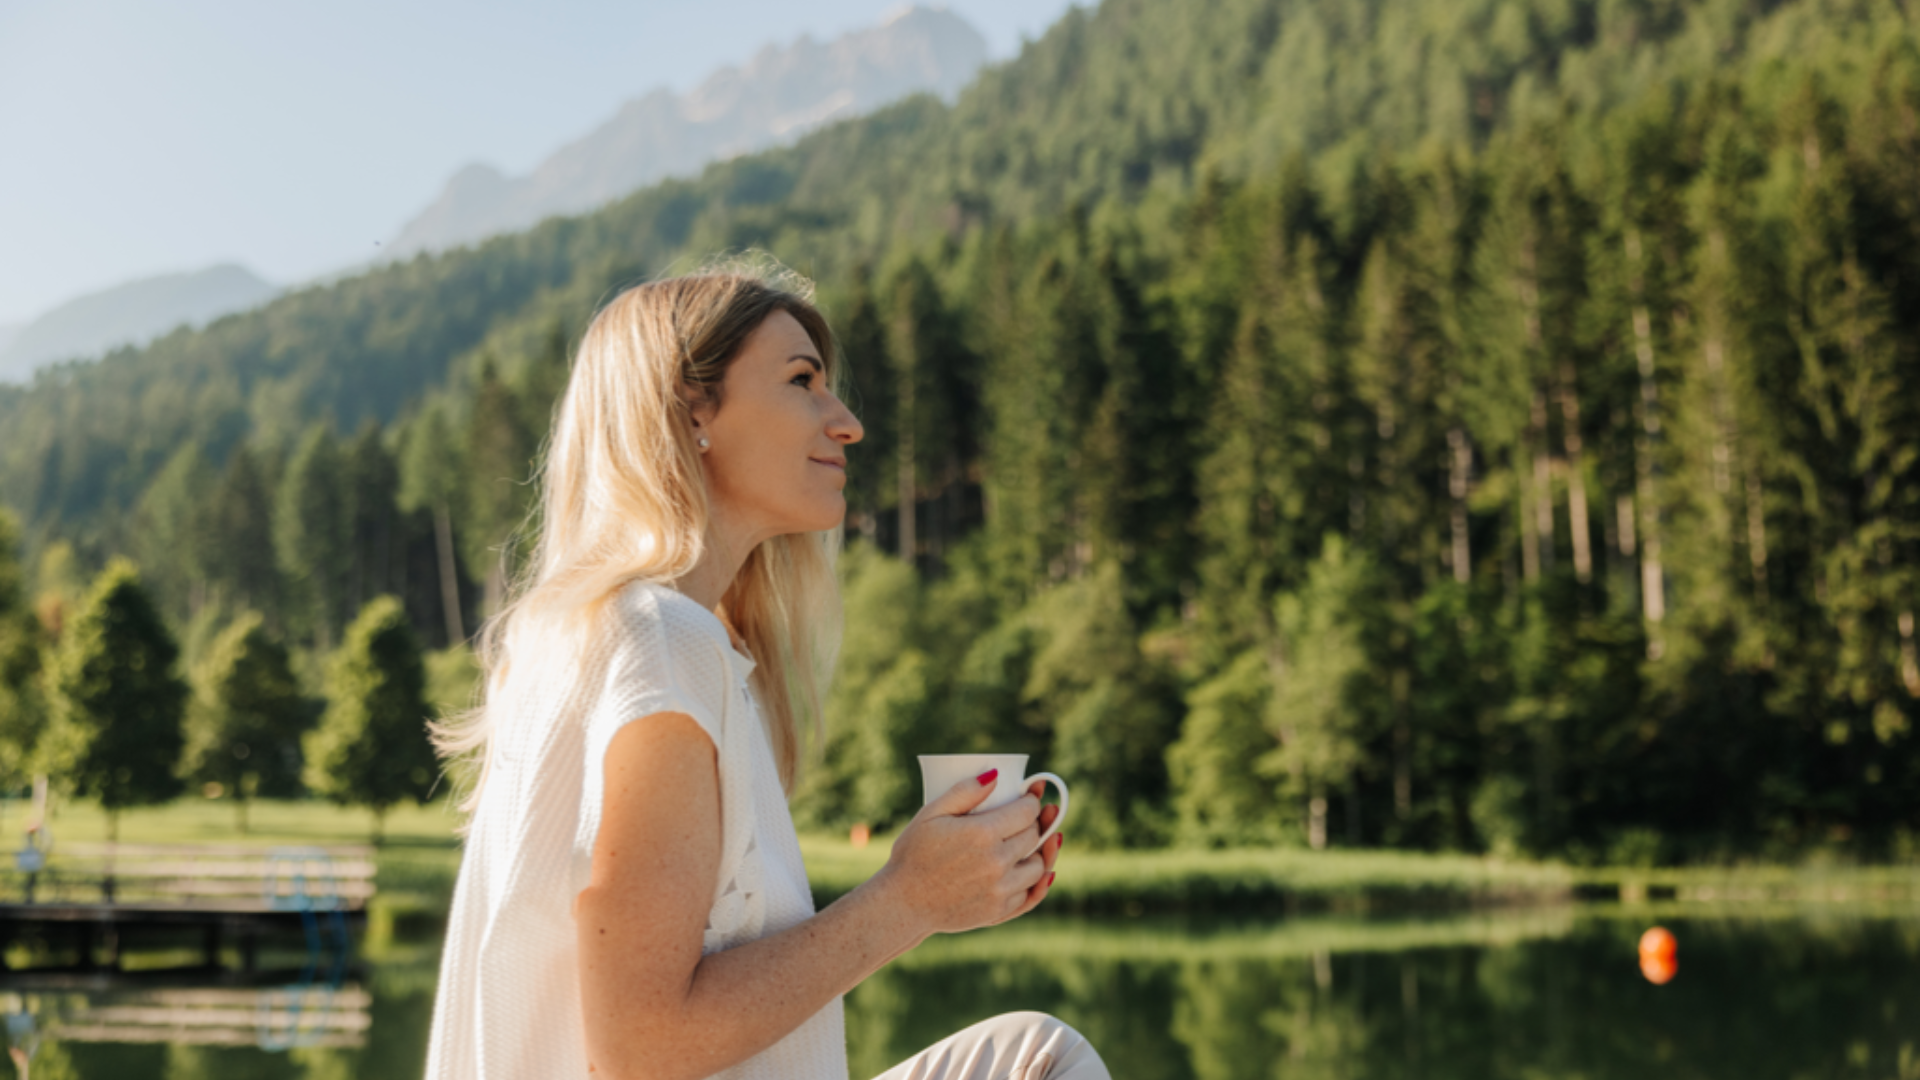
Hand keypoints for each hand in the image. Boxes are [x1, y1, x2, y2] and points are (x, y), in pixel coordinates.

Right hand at [876, 771, 1061, 936]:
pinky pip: (1030, 895)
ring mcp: (1000, 890)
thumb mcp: (931, 814)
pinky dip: (1034, 883)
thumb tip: (995, 775)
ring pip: (1039, 867)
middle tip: (1029, 817)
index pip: (1026, 812)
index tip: (1027, 798)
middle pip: (1034, 837)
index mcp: (982, 833)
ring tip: (1026, 845)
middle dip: (1035, 823)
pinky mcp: (998, 911)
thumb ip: (964, 791)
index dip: (1030, 801)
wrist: (903, 903)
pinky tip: (1038, 872)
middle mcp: (997, 862)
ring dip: (1036, 854)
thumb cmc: (913, 854)